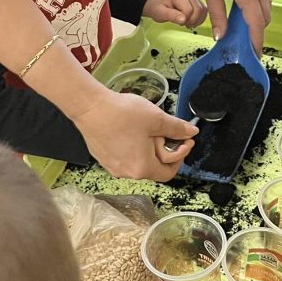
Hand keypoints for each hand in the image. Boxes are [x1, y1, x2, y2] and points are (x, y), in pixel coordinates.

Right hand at [71, 88, 197, 180]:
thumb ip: (177, 128)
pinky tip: (130, 128)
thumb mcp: (157, 118)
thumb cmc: (122, 114)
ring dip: (147, 147)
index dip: (181, 156)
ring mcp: (112, 166)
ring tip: (146, 127)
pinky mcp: (103, 157)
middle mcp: (126, 173)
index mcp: (142, 168)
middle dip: (163, 148)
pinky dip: (133, 145)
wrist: (90, 107)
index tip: (184, 140)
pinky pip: (124, 155)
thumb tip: (191, 132)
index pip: (169, 172)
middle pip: (153, 166)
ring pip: (138, 160)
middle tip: (162, 129)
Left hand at [142, 0, 207, 28]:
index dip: (185, 20)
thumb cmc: (158, 9)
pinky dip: (200, 18)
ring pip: (204, 10)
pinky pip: (204, 10)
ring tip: (188, 23)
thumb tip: (183, 20)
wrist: (158, 5)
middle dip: (192, 21)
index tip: (178, 22)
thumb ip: (171, 16)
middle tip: (184, 24)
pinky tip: (192, 22)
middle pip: (199, 9)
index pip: (188, 10)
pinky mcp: (197, 1)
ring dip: (197, 20)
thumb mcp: (160, 14)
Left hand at [197, 0, 270, 52]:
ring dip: (257, 21)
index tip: (253, 54)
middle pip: (264, 20)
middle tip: (243, 43)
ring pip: (266, 10)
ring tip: (242, 29)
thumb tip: (220, 36)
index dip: (255, 42)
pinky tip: (244, 12)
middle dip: (256, 33)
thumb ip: (217, 16)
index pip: (256, 24)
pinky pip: (264, 0)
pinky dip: (257, 10)